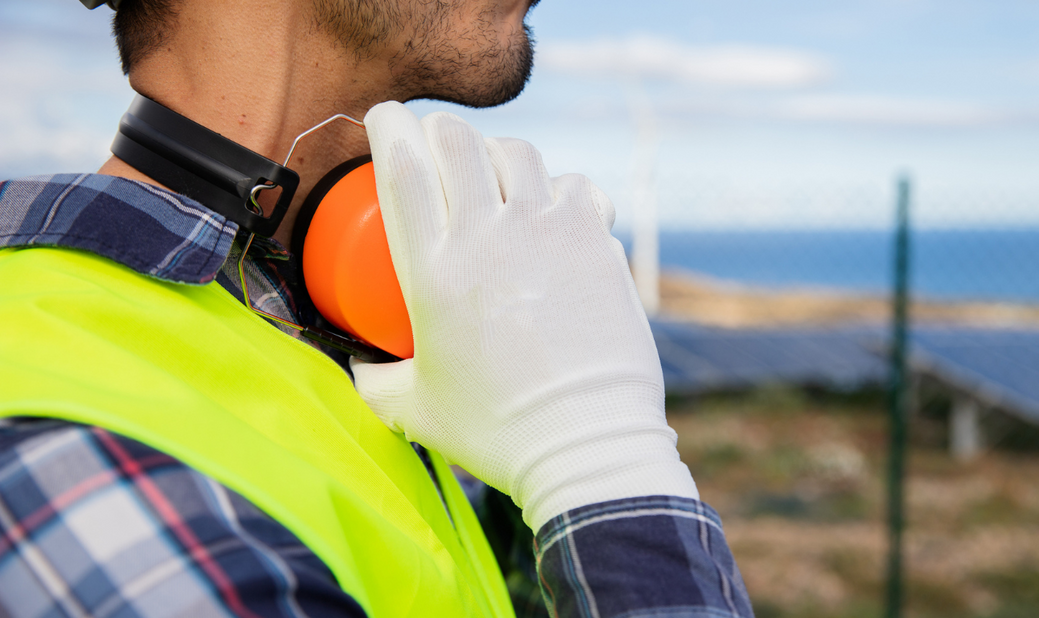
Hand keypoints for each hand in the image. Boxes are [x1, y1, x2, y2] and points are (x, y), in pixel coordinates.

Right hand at [351, 102, 696, 530]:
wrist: (586, 444)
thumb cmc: (498, 432)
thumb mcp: (414, 410)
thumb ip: (375, 382)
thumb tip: (357, 368)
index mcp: (433, 272)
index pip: (401, 167)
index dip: (388, 126)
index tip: (385, 119)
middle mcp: (488, 238)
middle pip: (456, 141)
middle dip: (438, 129)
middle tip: (436, 144)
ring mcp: (547, 233)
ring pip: (517, 151)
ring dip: (497, 153)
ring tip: (494, 174)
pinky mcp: (595, 241)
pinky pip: (575, 185)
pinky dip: (559, 188)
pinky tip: (554, 211)